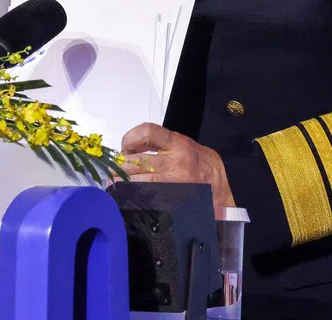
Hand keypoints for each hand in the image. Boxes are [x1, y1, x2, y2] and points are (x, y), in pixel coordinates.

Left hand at [121, 122, 235, 218]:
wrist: (220, 188)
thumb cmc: (200, 163)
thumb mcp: (183, 145)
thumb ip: (160, 145)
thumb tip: (129, 151)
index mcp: (177, 144)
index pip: (148, 132)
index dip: (130, 138)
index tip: (125, 148)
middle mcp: (176, 162)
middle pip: (138, 161)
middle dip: (120, 166)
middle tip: (110, 170)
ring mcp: (175, 182)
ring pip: (140, 181)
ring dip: (122, 182)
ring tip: (113, 183)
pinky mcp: (174, 198)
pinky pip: (149, 197)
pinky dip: (134, 196)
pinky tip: (127, 196)